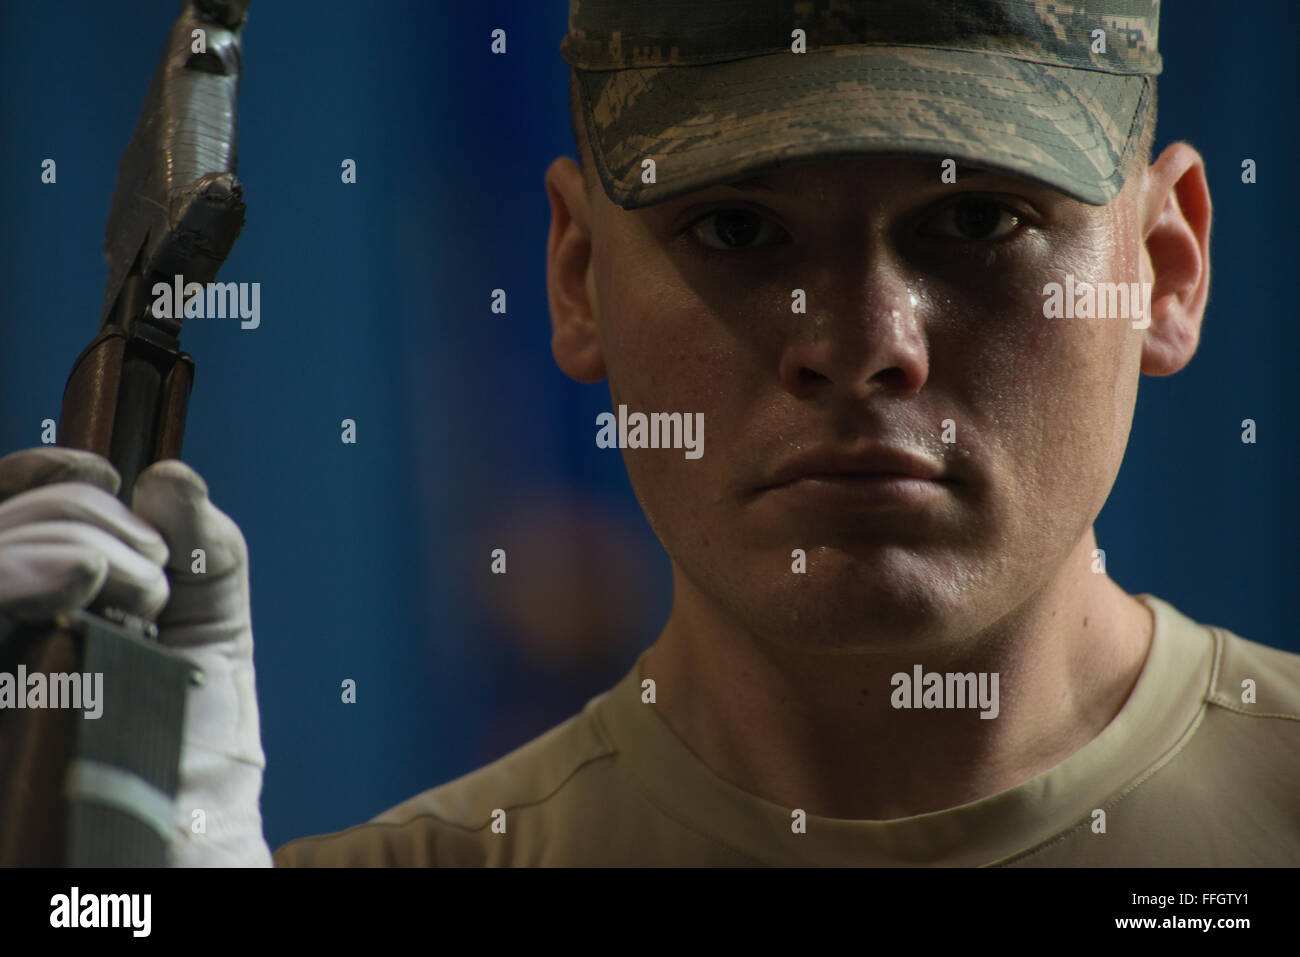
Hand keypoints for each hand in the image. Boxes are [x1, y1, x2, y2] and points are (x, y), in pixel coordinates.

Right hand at [0, 446, 271, 865]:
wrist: (192, 836)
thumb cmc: (194, 743)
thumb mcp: (214, 632)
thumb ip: (204, 552)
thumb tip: (168, 476)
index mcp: (44, 603)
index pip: (10, 508)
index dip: (39, 474)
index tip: (99, 470)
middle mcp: (11, 628)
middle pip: (6, 525)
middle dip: (85, 518)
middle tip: (153, 576)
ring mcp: (0, 661)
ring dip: (67, 543)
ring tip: (139, 593)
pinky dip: (19, 575)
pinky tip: (79, 577)